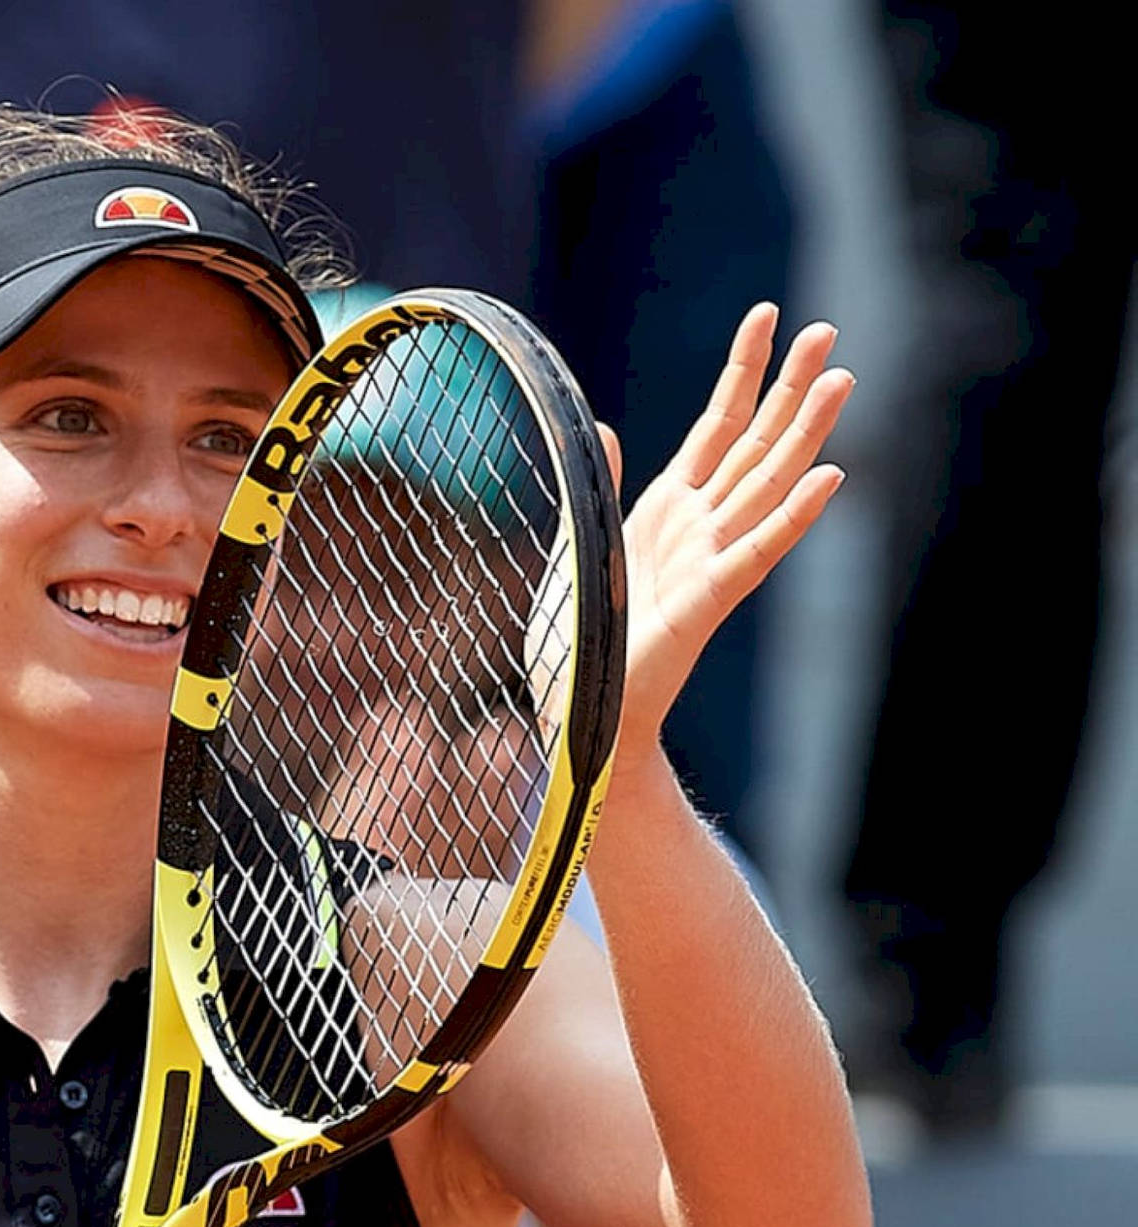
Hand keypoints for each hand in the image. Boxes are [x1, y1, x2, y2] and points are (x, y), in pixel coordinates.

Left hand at [607, 304, 852, 763]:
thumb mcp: (584, 545)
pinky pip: (759, 552)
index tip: (768, 316)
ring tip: (842, 379)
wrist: (582, 712)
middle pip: (756, 443)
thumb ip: (601, 485)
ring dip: (806, 434)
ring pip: (768, 485)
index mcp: (669, 510)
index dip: (743, 372)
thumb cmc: (583, 640)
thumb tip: (601, 426)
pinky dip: (794, 516)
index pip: (717, 425)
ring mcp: (711, 563)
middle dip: (791, 386)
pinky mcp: (709, 603)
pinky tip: (832, 477)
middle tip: (829, 328)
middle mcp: (701, 529)